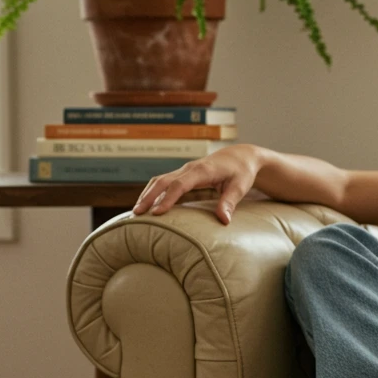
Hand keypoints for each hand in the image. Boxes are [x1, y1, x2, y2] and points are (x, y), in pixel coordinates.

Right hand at [131, 143, 263, 224]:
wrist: (241, 156)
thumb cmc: (242, 172)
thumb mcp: (240, 187)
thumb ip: (230, 203)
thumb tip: (224, 221)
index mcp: (203, 170)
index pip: (180, 185)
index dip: (167, 199)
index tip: (157, 213)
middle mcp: (190, 168)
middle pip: (163, 181)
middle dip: (149, 197)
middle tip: (136, 214)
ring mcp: (185, 170)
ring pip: (160, 180)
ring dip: (147, 194)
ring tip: (136, 212)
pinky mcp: (184, 174)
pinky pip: (164, 182)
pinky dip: (153, 192)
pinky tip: (147, 205)